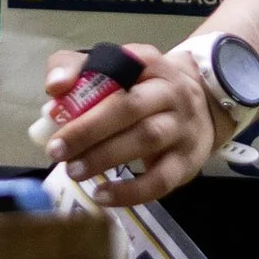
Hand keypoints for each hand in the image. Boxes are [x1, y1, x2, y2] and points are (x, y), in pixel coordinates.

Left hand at [39, 43, 216, 204]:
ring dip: (105, 157)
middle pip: (130, 106)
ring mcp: (183, 127)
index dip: (85, 78)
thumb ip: (79, 70)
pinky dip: (131, 191)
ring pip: (146, 139)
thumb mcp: (118, 70)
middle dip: (88, 129)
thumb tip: (55, 87)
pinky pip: (161, 179)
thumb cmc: (145, 90)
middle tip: (56, 150)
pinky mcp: (187, 161)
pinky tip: (102, 195)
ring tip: (73, 171)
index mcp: (149, 64)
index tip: (54, 97)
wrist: (205, 108)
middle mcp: (171, 92)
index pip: (118, 63)